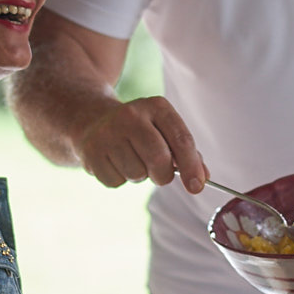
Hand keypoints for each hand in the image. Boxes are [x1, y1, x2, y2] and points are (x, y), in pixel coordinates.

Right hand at [73, 97, 206, 191]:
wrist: (93, 120)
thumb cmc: (138, 130)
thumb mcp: (164, 130)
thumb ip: (186, 152)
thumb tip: (201, 178)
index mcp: (156, 106)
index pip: (181, 139)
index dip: (191, 166)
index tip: (197, 186)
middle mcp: (131, 115)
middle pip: (159, 159)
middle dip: (163, 175)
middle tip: (159, 173)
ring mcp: (108, 132)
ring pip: (137, 174)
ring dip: (139, 176)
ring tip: (131, 159)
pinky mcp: (91, 151)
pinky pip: (116, 181)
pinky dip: (120, 179)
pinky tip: (114, 161)